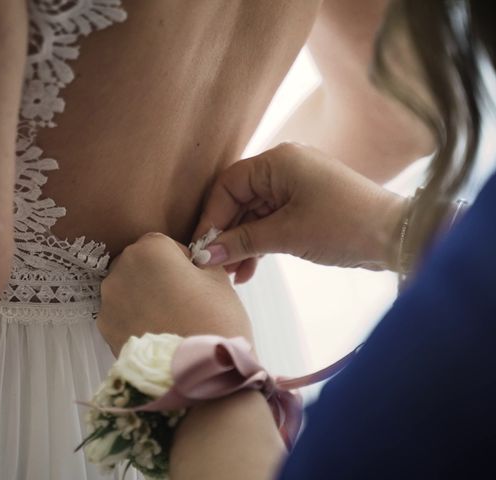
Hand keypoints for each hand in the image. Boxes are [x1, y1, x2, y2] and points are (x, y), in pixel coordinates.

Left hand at [98, 233, 252, 355]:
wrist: (199, 377)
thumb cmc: (215, 323)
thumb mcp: (219, 280)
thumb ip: (202, 261)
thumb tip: (195, 261)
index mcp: (150, 249)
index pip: (165, 243)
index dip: (183, 261)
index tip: (194, 278)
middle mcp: (121, 270)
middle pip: (140, 264)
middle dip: (158, 277)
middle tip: (184, 301)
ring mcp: (109, 301)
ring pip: (128, 289)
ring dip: (145, 298)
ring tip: (171, 320)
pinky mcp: (105, 329)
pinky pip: (122, 314)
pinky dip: (136, 319)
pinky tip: (159, 333)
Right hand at [194, 142, 406, 279]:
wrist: (396, 236)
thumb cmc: (343, 225)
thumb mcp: (287, 234)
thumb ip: (243, 242)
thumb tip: (206, 254)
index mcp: (278, 162)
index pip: (229, 185)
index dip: (212, 216)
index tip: (202, 247)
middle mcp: (284, 168)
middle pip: (240, 200)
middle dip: (227, 234)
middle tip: (215, 266)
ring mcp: (296, 187)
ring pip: (254, 215)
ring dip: (243, 244)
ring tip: (232, 274)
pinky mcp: (305, 206)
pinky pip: (272, 222)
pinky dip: (260, 244)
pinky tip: (249, 270)